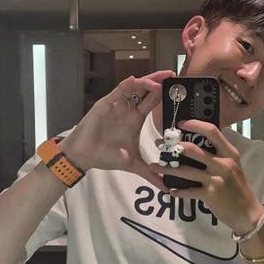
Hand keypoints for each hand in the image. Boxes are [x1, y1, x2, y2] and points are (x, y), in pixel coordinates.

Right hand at [59, 70, 174, 191]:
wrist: (85, 157)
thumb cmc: (106, 156)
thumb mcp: (134, 165)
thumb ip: (151, 175)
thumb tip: (167, 190)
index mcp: (135, 118)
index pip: (153, 101)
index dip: (164, 94)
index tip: (178, 88)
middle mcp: (127, 109)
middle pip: (146, 90)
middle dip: (159, 80)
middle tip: (173, 74)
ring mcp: (116, 105)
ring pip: (133, 87)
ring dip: (147, 82)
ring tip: (159, 81)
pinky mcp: (105, 104)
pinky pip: (117, 91)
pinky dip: (127, 85)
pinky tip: (135, 80)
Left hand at [150, 119, 263, 232]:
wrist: (247, 213)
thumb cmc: (238, 187)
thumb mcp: (233, 165)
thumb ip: (218, 154)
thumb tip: (196, 144)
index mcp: (229, 153)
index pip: (212, 131)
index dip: (194, 125)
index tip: (180, 123)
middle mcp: (223, 164)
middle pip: (194, 149)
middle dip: (173, 147)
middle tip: (161, 146)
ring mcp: (216, 179)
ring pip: (185, 171)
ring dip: (167, 169)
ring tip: (155, 167)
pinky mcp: (210, 194)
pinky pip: (188, 191)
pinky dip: (178, 191)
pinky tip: (171, 190)